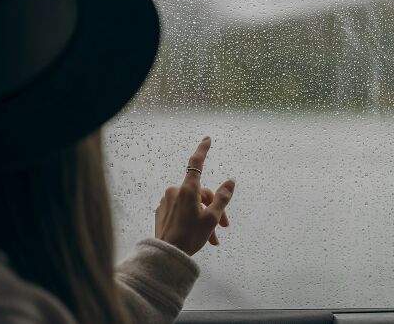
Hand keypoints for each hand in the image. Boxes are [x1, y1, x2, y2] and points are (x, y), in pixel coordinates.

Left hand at [155, 136, 235, 255]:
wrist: (166, 254)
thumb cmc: (190, 236)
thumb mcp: (212, 218)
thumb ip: (223, 198)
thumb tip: (230, 181)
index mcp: (188, 190)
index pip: (196, 163)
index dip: (203, 150)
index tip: (207, 139)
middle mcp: (176, 191)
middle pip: (201, 193)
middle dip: (214, 208)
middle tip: (224, 226)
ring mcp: (167, 201)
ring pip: (192, 204)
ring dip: (204, 217)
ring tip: (213, 238)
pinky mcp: (162, 211)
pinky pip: (181, 211)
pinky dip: (192, 219)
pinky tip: (198, 235)